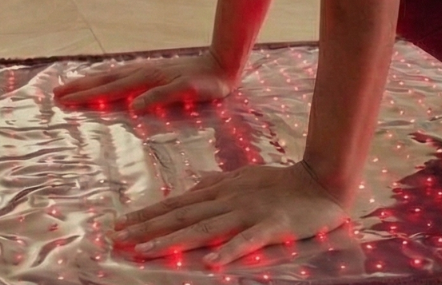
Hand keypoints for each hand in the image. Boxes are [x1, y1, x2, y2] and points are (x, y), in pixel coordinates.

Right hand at [52, 52, 237, 112]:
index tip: (63, 101)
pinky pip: (122, 73)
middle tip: (54, 94)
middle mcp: (143, 72)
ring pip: (111, 75)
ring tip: (69, 85)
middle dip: (80, 87)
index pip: (110, 90)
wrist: (222, 64)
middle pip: (105, 81)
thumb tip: (134, 107)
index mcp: (147, 80)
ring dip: (90, 81)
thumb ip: (161, 97)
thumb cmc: (208, 83)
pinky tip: (104, 80)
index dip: (87, 96)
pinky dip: (106, 77)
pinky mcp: (154, 71)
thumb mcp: (189, 92)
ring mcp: (147, 70)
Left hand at [113, 161, 349, 265]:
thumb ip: (219, 182)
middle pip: (184, 216)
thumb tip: (194, 184)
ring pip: (206, 228)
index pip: (178, 204)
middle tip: (118, 240)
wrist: (323, 181)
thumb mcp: (245, 177)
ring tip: (146, 252)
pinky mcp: (272, 225)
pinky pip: (249, 240)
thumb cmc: (283, 182)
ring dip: (174, 240)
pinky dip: (230, 251)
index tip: (118, 225)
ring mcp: (250, 211)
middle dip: (149, 229)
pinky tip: (212, 264)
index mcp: (222, 190)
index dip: (148, 214)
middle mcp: (230, 199)